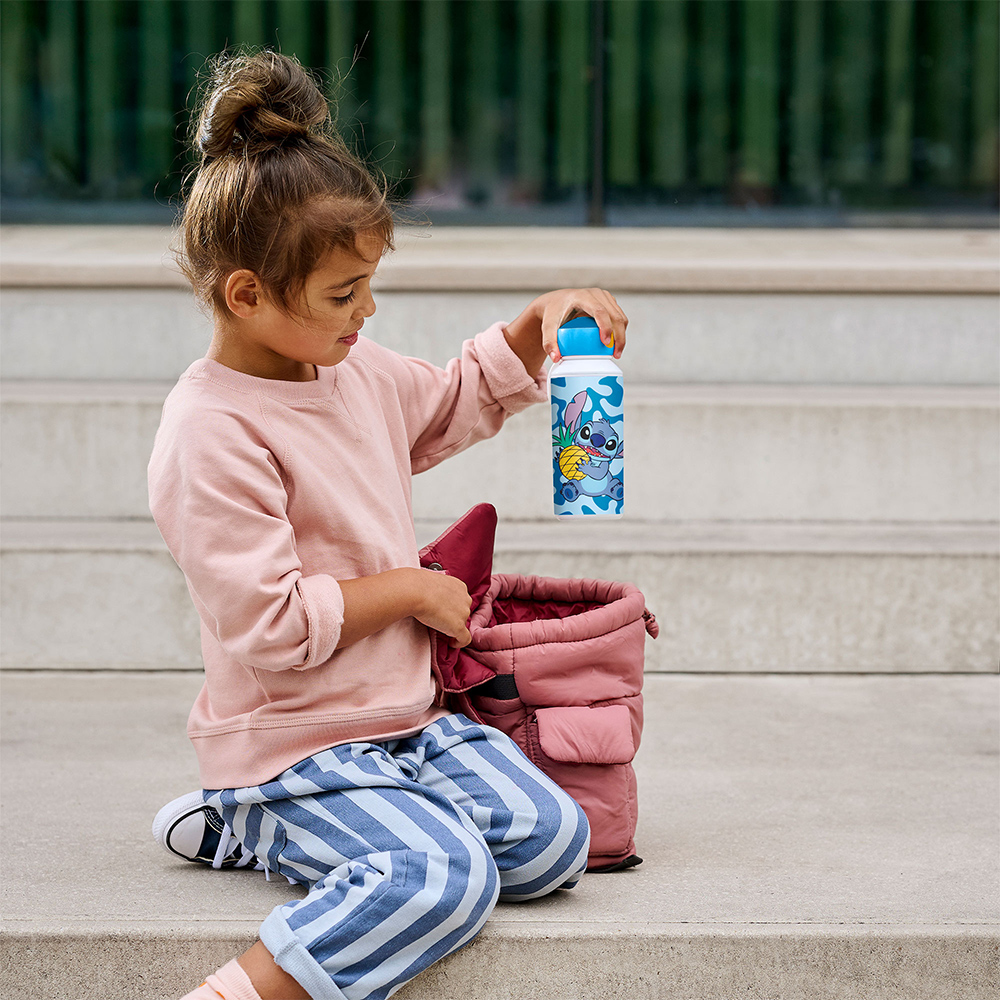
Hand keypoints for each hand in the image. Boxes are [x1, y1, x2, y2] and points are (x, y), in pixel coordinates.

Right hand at [411, 568, 473, 647]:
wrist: (416, 591)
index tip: (444, 611)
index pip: (461, 600)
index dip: (453, 607)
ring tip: (440, 629)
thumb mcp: (433, 582)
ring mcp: (463, 613)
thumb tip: (430, 594)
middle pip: (463, 612)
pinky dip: (459, 642)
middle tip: (440, 620)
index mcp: (460, 587)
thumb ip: (438, 589)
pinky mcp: (458, 626)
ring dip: (453, 627)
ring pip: (462, 624)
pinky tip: (451, 643)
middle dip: (454, 616)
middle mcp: (465, 599)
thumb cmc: (418, 585)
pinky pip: (465, 639)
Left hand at [505, 288, 628, 370]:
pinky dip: (620, 331)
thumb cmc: (552, 314)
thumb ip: (548, 342)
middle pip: (614, 315)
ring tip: (616, 352)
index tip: (606, 343)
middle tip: (616, 355)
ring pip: (620, 316)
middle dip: (619, 336)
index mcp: (582, 297)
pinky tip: (615, 344)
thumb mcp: (547, 327)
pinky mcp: (608, 302)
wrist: (555, 302)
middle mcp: (596, 294)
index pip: (599, 311)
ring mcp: (604, 297)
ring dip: (622, 335)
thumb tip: (556, 358)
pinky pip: (619, 316)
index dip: (606, 327)